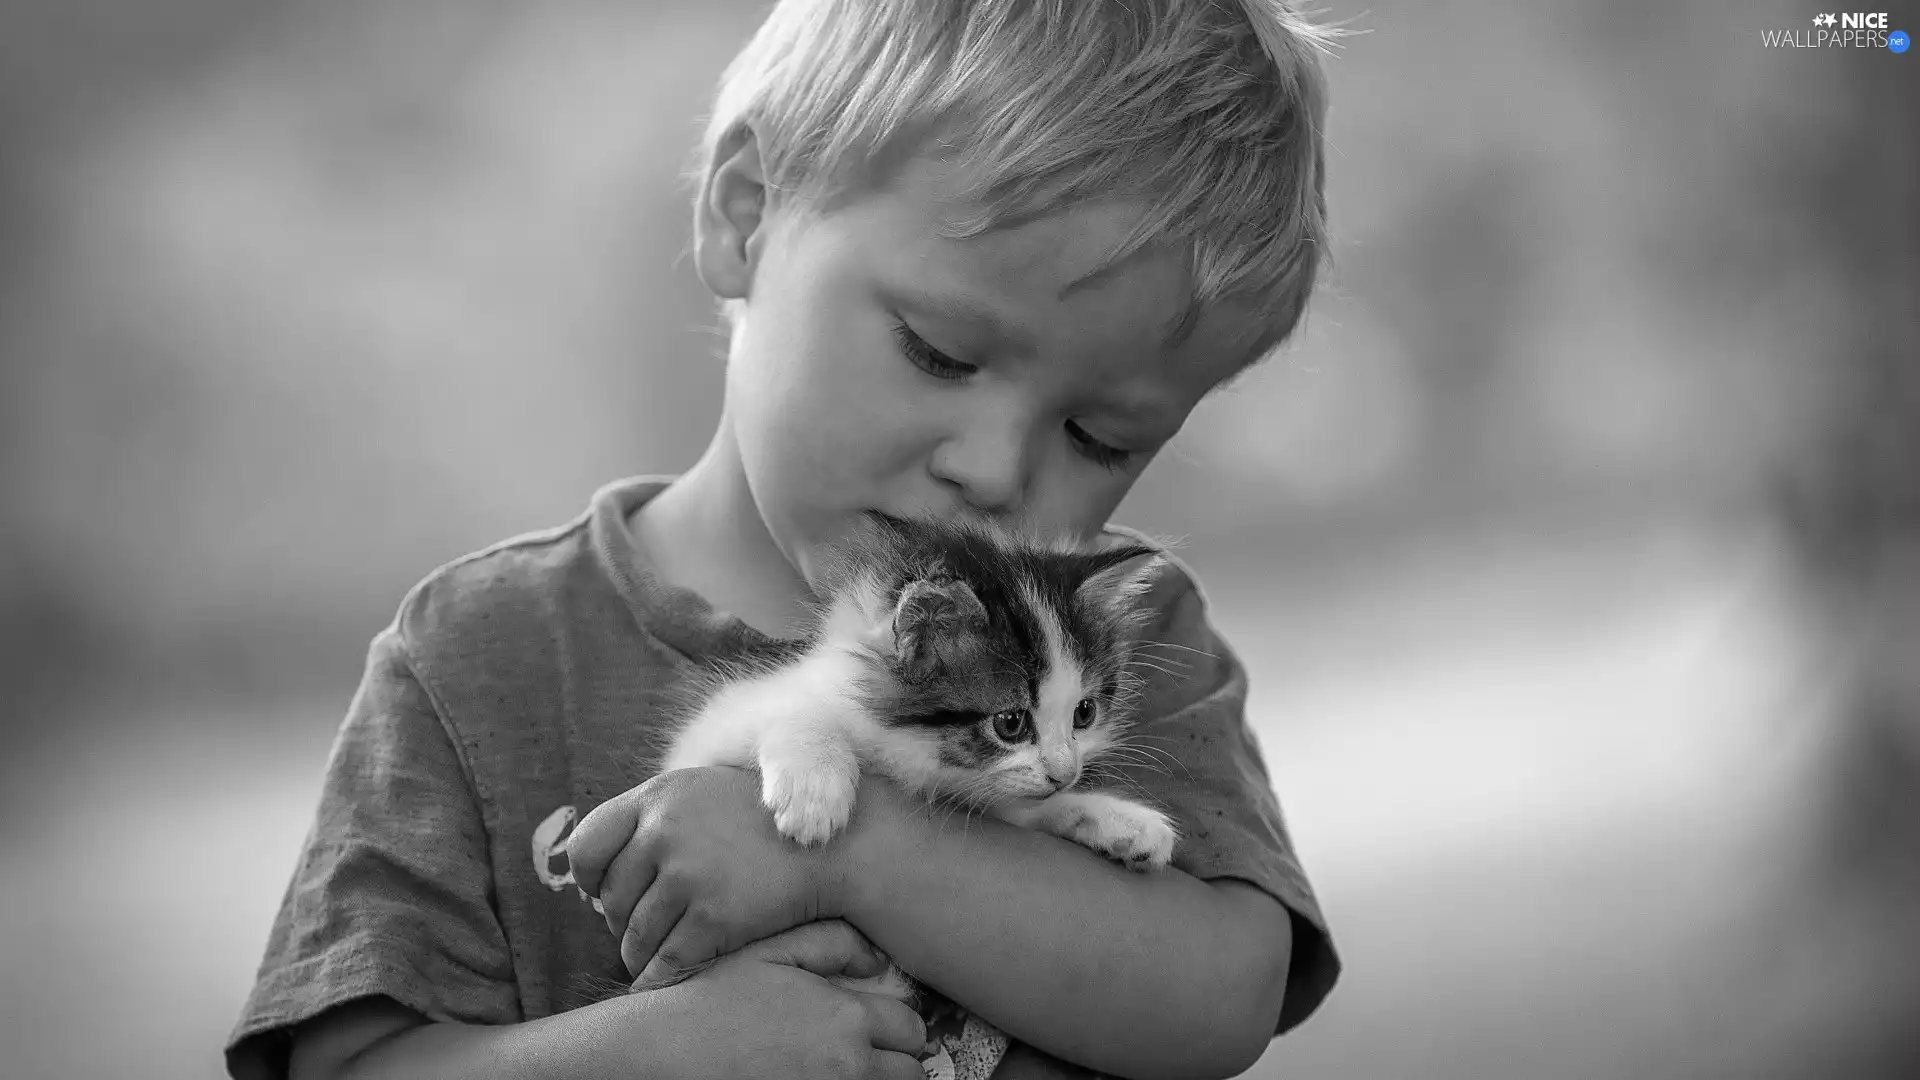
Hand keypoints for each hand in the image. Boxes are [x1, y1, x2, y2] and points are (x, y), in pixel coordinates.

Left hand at [566, 765, 847, 982]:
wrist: (832, 845)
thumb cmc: (765, 821)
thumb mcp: (704, 793)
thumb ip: (655, 817)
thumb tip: (599, 863)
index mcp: (658, 797)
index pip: (587, 845)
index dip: (589, 878)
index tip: (601, 892)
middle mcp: (665, 833)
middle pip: (611, 900)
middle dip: (622, 923)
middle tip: (642, 931)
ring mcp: (688, 875)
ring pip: (635, 938)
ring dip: (641, 956)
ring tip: (656, 957)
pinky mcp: (713, 918)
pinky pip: (667, 963)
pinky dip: (662, 978)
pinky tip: (669, 979)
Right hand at [635, 919, 927, 1079]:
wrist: (664, 1052)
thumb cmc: (713, 999)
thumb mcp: (770, 951)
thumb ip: (831, 943)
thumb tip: (877, 959)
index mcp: (846, 1018)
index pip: (913, 1031)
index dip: (902, 1029)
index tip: (885, 1029)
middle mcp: (847, 1065)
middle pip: (910, 1075)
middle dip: (897, 1063)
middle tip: (874, 1054)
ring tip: (845, 1068)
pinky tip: (819, 1079)